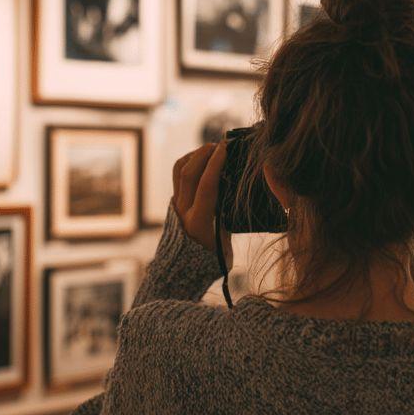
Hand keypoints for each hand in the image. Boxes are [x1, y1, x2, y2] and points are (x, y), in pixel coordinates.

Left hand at [172, 141, 230, 259]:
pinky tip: (202, 158)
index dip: (215, 164)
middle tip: (221, 144)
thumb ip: (228, 217)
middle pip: (189, 173)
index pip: (205, 186)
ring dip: (195, 155)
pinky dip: (189, 162)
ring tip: (211, 148)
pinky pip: (177, 175)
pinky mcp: (174, 201)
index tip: (226, 147)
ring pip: (179, 170)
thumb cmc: (211, 258)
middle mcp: (183, 211)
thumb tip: (240, 191)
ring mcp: (175, 205)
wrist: (181, 269)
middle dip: (205, 154)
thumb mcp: (225, 242)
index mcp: (199, 222)